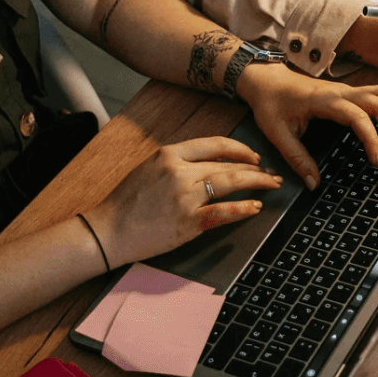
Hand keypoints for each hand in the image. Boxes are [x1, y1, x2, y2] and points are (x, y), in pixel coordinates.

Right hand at [85, 137, 281, 268]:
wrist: (106, 231)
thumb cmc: (125, 202)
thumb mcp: (148, 168)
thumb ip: (176, 162)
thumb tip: (207, 161)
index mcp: (169, 154)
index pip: (215, 145)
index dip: (240, 150)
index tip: (253, 157)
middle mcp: (179, 171)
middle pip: (227, 165)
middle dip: (255, 169)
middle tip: (271, 174)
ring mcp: (184, 197)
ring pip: (230, 183)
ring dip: (256, 183)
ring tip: (271, 186)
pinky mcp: (188, 222)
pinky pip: (223, 212)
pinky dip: (242, 209)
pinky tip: (255, 207)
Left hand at [237, 63, 377, 180]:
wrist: (267, 80)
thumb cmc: (271, 103)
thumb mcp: (277, 134)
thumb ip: (297, 159)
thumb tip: (314, 183)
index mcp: (325, 101)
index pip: (360, 117)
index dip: (373, 140)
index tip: (376, 161)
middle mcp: (341, 92)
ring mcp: (346, 89)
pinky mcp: (348, 92)